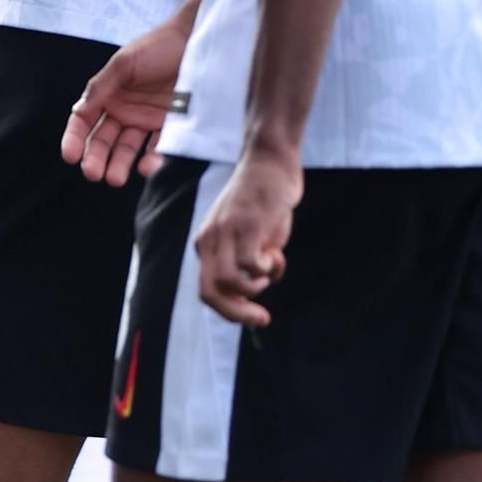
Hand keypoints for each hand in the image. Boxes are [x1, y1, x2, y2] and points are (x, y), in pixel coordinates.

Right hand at [62, 18, 192, 186]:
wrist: (198, 40)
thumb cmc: (158, 45)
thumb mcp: (124, 62)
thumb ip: (101, 87)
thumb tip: (79, 111)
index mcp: (107, 95)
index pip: (83, 122)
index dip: (74, 139)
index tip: (70, 156)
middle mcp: (123, 110)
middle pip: (103, 141)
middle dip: (95, 158)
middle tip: (93, 174)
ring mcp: (146, 120)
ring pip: (126, 149)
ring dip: (119, 165)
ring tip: (116, 178)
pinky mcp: (169, 126)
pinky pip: (157, 147)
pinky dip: (151, 159)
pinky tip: (145, 168)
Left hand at [193, 148, 302, 325]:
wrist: (270, 161)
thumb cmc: (266, 200)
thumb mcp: (253, 235)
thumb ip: (251, 260)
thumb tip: (263, 283)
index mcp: (206, 245)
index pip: (207, 289)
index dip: (229, 310)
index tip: (254, 318)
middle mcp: (209, 240)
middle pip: (210, 293)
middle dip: (236, 313)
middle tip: (261, 320)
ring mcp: (226, 232)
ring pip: (227, 281)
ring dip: (252, 289)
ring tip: (268, 273)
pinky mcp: (246, 224)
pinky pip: (249, 263)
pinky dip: (264, 269)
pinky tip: (275, 255)